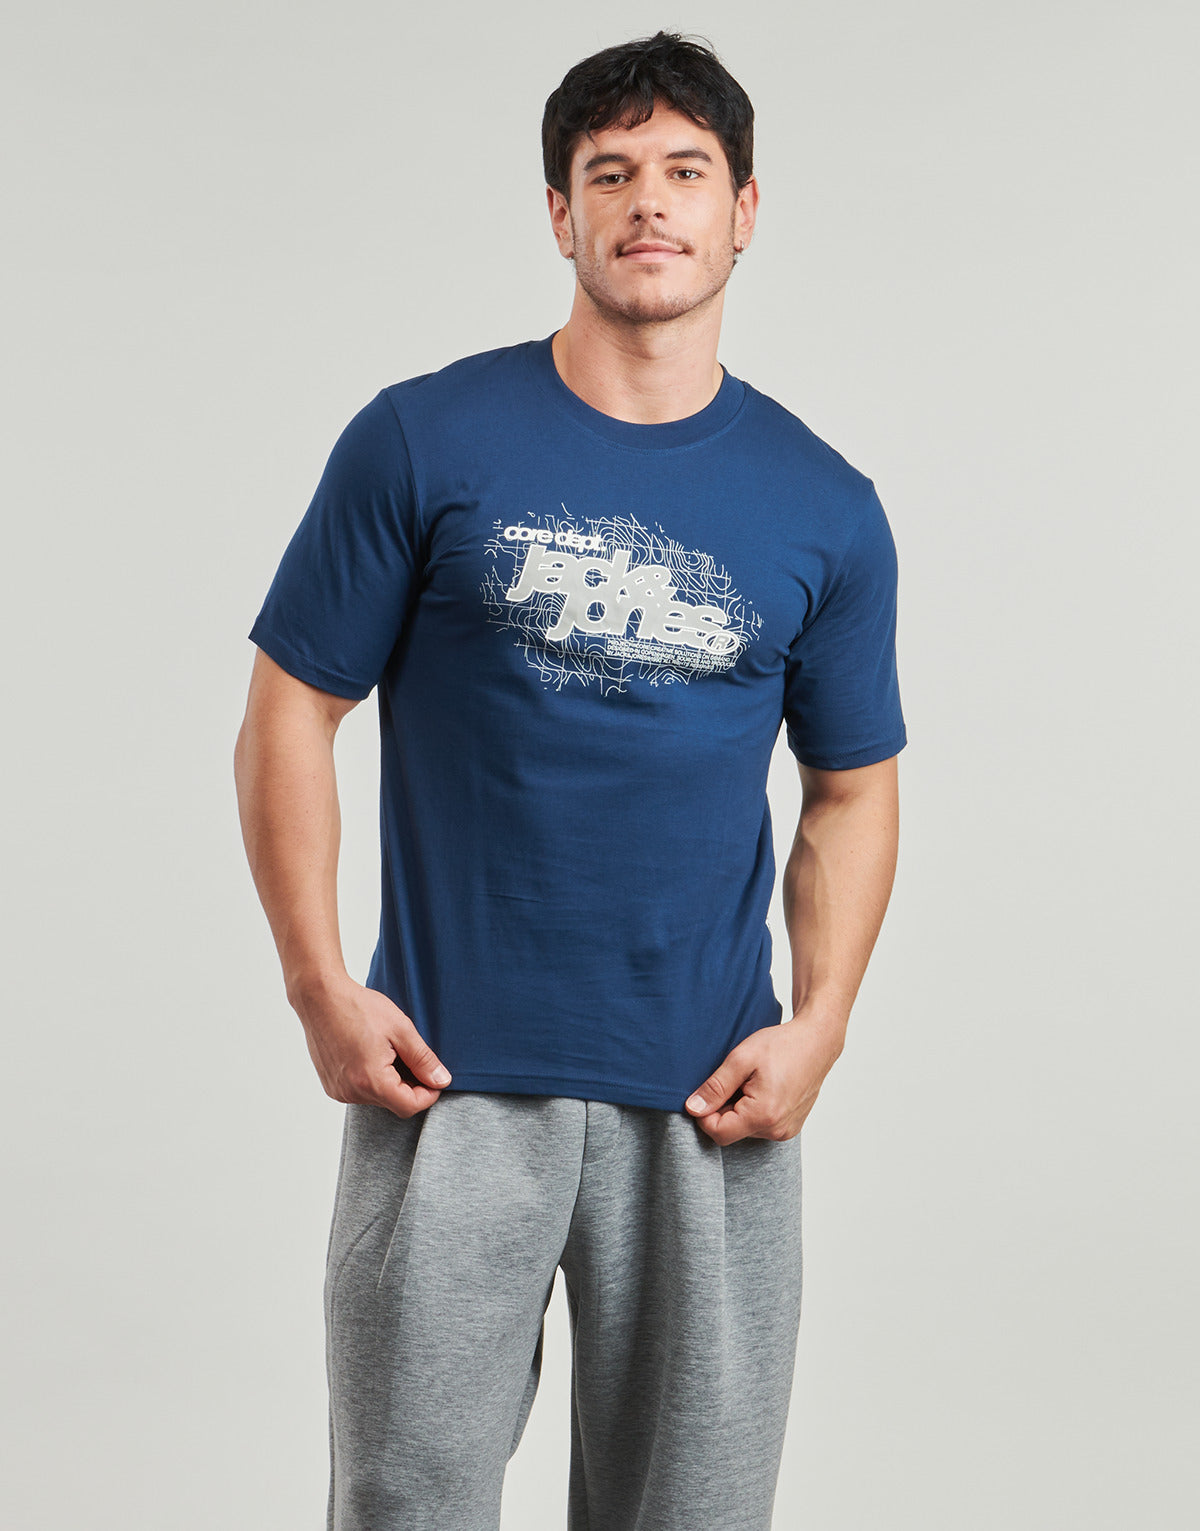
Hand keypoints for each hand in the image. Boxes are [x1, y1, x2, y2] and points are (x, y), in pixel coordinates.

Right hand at [292, 974, 450, 1118]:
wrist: (320, 997)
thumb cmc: (358, 1007)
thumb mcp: (401, 1029)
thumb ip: (423, 1059)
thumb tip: (441, 1081)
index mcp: (371, 1080)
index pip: (409, 1106)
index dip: (428, 1094)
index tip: (435, 1077)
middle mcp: (351, 1092)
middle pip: (393, 1103)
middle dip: (410, 1086)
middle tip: (412, 1057)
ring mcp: (338, 1090)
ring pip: (377, 1098)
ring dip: (390, 1083)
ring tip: (388, 1051)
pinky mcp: (331, 1085)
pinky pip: (360, 1092)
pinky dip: (372, 1080)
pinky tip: (371, 1055)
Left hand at [684, 1011, 845, 1144]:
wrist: (818, 1041)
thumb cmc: (783, 1045)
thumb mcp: (741, 1059)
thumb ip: (715, 1087)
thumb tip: (693, 1108)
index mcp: (764, 1115)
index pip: (718, 1132)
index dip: (705, 1114)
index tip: (708, 1091)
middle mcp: (777, 1130)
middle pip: (732, 1131)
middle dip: (724, 1108)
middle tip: (735, 1079)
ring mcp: (787, 1130)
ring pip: (745, 1128)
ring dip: (740, 1108)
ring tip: (752, 1081)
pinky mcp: (791, 1126)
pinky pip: (761, 1125)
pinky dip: (754, 1110)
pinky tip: (763, 1087)